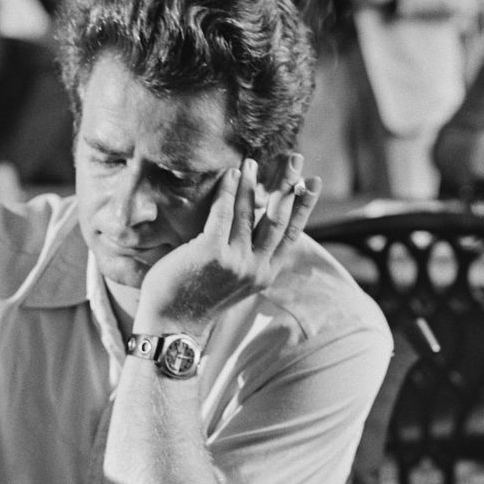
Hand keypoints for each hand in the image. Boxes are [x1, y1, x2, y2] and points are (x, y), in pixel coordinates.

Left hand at [136, 154, 320, 333]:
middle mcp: (255, 268)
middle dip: (288, 185)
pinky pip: (223, 212)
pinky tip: (230, 174)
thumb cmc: (197, 299)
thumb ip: (247, 258)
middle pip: (279, 218)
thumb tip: (253, 227)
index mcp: (264, 275)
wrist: (171, 325)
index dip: (304, 206)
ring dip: (251, 183)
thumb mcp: (232, 281)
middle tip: (295, 158)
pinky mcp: (212, 253)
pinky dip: (228, 190)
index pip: (292, 234)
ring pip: (249, 212)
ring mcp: (235, 261)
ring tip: (251, 162)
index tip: (312, 182)